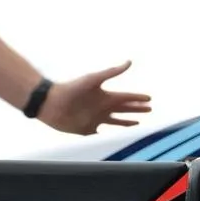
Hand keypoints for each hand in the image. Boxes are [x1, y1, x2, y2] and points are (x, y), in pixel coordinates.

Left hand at [37, 61, 153, 134]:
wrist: (50, 103)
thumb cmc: (71, 89)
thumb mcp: (93, 79)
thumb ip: (112, 72)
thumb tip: (129, 62)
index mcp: (106, 96)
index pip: (127, 98)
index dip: (138, 99)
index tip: (149, 99)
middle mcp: (103, 108)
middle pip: (125, 109)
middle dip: (137, 109)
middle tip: (149, 109)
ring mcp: (96, 119)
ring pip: (116, 122)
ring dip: (127, 122)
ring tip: (138, 123)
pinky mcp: (87, 130)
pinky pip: (101, 134)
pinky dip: (108, 136)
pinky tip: (114, 138)